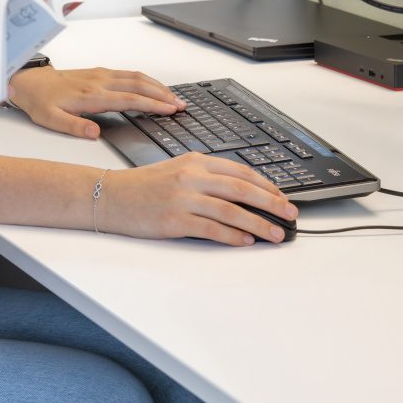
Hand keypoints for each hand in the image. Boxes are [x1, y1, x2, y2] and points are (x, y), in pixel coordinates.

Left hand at [6, 66, 183, 138]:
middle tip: (182, 105)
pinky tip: (153, 87)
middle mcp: (99, 82)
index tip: (170, 109)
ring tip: (174, 97)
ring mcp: (101, 75)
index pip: (129, 99)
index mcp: (91, 96)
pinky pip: (128, 74)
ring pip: (136, 76)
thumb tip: (94, 133)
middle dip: (163, 94)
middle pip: (139, 85)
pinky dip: (146, 80)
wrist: (29, 82)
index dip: (152, 104)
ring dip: (157, 86)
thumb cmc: (40, 102)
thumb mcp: (50, 120)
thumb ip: (73, 127)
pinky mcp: (99, 73)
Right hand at [95, 154, 296, 245]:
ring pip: (232, 210)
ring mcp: (184, 198)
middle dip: (272, 203)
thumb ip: (207, 176)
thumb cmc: (143, 186)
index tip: (282, 197)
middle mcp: (192, 176)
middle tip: (291, 215)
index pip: (240, 171)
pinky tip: (246, 241)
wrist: (110, 197)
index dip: (266, 185)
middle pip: (243, 189)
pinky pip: (212, 229)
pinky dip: (233, 236)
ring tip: (276, 234)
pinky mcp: (175, 220)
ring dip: (259, 224)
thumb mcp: (177, 170)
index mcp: (195, 161)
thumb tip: (241, 192)